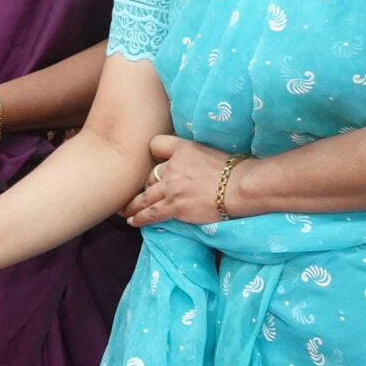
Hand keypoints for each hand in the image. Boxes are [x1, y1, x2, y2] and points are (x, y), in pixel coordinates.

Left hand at [125, 134, 240, 226]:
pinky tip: (133, 221)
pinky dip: (140, 218)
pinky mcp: (175, 206)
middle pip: (150, 175)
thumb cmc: (233, 169)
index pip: (156, 144)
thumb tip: (188, 161)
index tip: (152, 162)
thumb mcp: (208, 150)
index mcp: (182, 149)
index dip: (153, 153)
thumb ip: (192, 154)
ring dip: (133, 205)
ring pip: (145, 197)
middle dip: (146, 185)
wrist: (241, 186)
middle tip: (139, 194)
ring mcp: (172, 188)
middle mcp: (172, 167)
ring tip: (124, 211)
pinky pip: (151, 213)